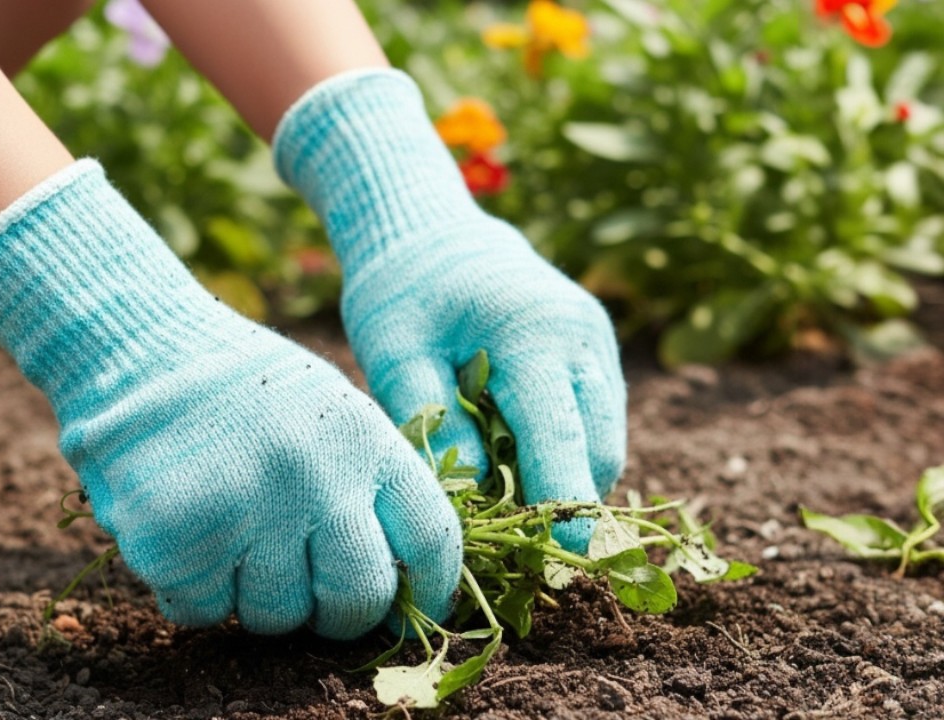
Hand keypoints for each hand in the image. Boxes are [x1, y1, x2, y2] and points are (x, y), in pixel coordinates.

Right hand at [65, 304, 461, 637]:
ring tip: (229, 533)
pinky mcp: (178, 543)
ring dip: (254, 596)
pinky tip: (182, 534)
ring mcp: (246, 512)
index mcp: (364, 440)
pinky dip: (190, 591)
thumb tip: (405, 577)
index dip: (432, 590)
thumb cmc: (240, 389)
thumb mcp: (329, 409)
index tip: (418, 609)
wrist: (135, 349)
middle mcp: (315, 478)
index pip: (432, 539)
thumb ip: (369, 483)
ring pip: (277, 618)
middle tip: (310, 596)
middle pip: (358, 599)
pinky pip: (202, 612)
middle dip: (337, 614)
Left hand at [272, 69, 625, 552]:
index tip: (561, 558)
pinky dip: (562, 451)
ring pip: (603, 439)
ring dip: (566, 478)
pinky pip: (592, 419)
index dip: (564, 503)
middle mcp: (582, 337)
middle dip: (568, 502)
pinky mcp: (593, 350)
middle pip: (599, 448)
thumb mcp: (395, 355)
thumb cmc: (401, 292)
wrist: (427, 231)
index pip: (562, 437)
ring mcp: (596, 342)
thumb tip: (473, 496)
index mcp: (535, 332)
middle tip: (518, 546)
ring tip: (507, 502)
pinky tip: (513, 461)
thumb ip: (434, 421)